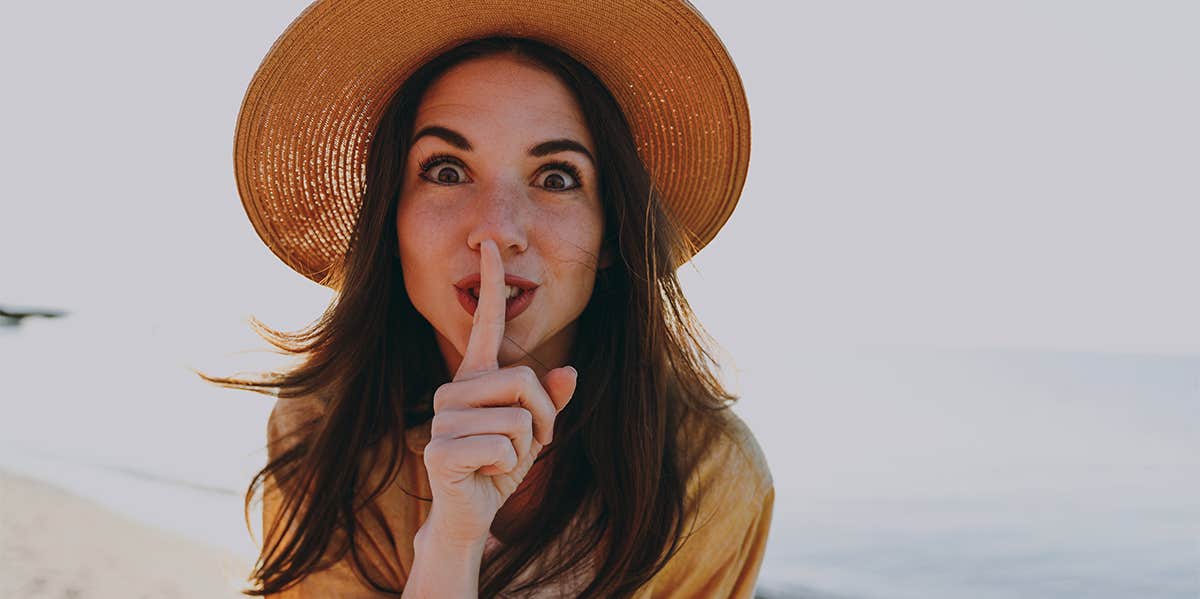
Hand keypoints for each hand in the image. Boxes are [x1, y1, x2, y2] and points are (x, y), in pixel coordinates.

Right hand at [420, 239, 577, 548]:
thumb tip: (571, 371)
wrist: (469, 515)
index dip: (489, 284)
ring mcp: (443, 418)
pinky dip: (507, 467)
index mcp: (475, 377)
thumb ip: (551, 402)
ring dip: (525, 447)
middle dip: (544, 418)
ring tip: (499, 461)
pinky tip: (484, 474)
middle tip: (531, 444)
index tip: (489, 246)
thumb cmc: (498, 468)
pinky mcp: (440, 450)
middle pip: (524, 380)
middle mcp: (454, 390)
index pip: (485, 324)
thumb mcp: (534, 433)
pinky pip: (504, 446)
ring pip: (519, 418)